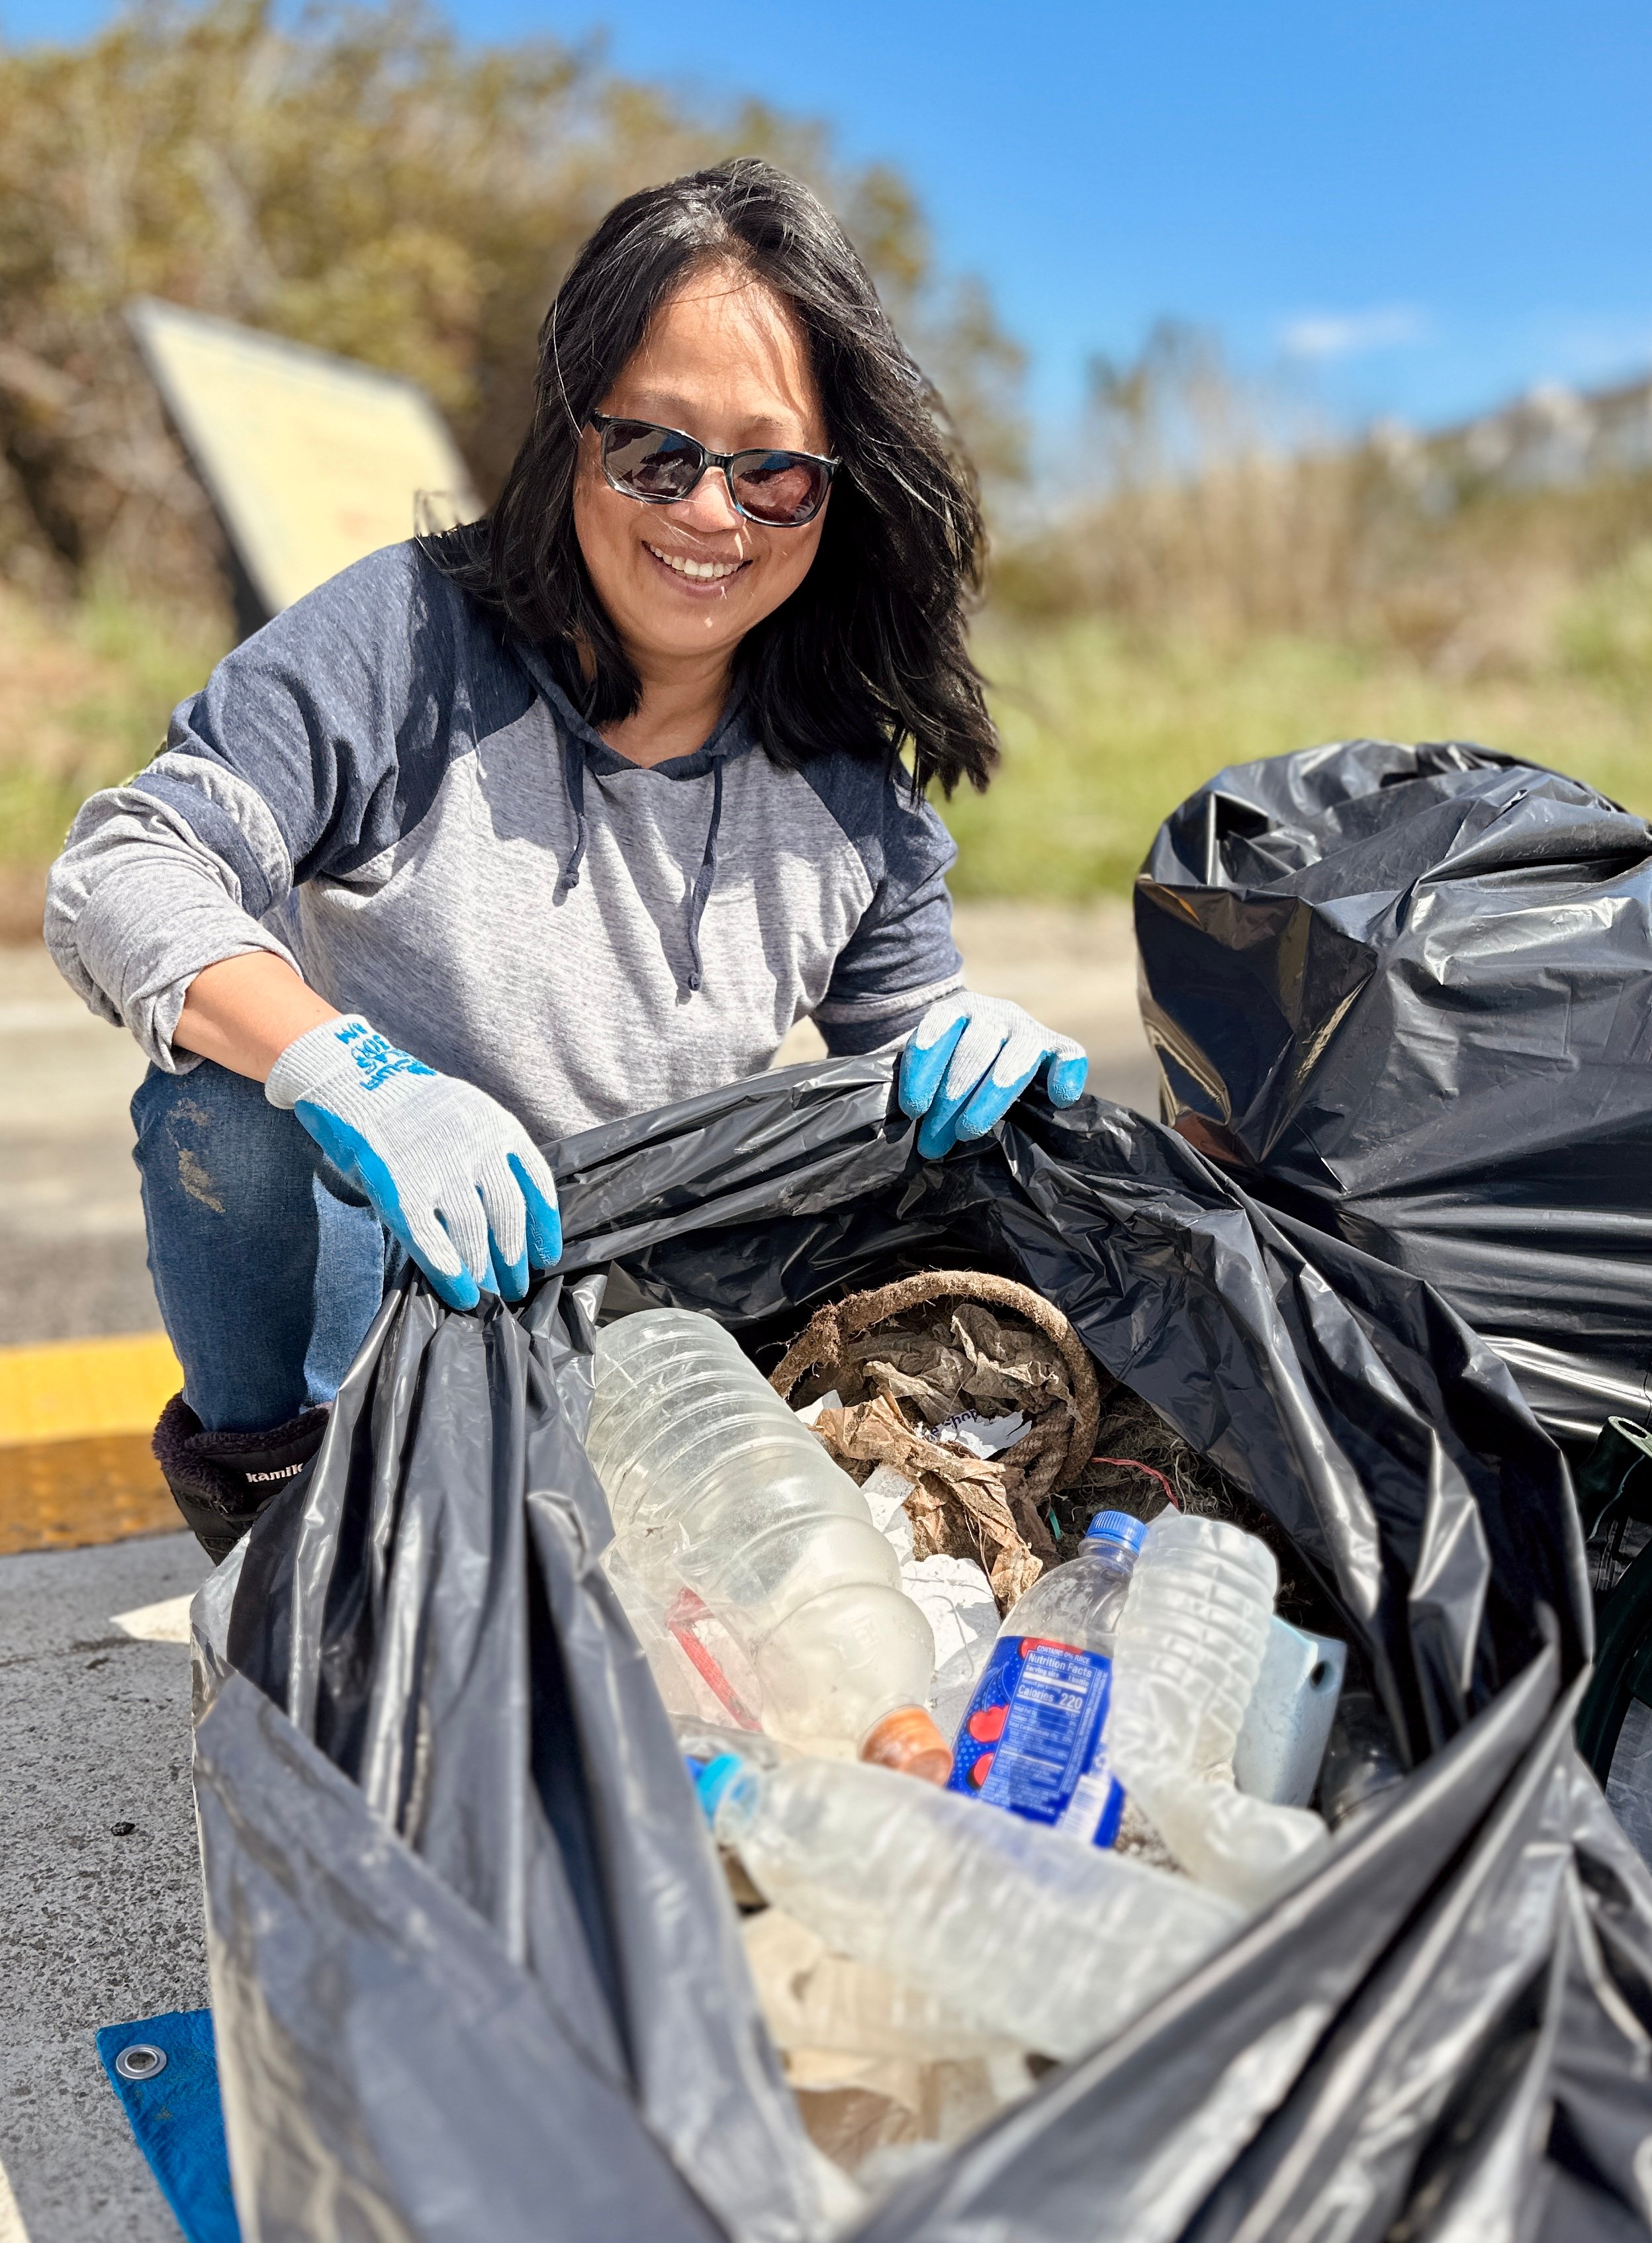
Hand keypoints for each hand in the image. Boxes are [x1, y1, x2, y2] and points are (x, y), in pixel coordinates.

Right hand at [266, 1016, 560, 1309]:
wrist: (353, 1081)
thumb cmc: (411, 1105)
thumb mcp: (467, 1112)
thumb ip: (489, 1151)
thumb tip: (504, 1214)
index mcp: (498, 1125)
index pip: (535, 1182)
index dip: (544, 1225)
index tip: (546, 1255)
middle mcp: (476, 1146)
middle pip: (508, 1212)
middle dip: (514, 1256)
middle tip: (517, 1286)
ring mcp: (438, 1167)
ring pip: (473, 1230)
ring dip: (484, 1268)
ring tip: (487, 1293)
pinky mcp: (399, 1187)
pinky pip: (431, 1239)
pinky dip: (449, 1271)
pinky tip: (461, 1292)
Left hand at [898, 994, 1087, 1158]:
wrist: (981, 1045)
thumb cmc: (946, 1064)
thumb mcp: (927, 1063)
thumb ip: (917, 1083)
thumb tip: (905, 1124)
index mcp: (956, 1009)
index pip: (939, 1028)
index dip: (924, 1068)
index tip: (913, 1109)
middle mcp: (994, 1013)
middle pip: (975, 1050)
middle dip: (950, 1098)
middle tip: (932, 1141)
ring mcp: (1027, 1028)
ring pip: (1016, 1058)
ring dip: (990, 1098)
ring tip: (967, 1133)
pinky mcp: (1056, 1046)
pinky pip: (1070, 1055)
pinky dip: (1067, 1074)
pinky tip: (1059, 1098)